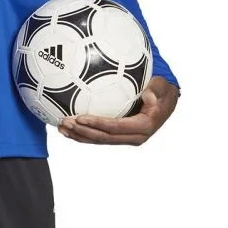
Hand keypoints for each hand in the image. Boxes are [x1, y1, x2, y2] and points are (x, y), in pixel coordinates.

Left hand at [57, 75, 178, 145]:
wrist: (166, 100)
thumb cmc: (162, 90)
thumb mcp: (163, 87)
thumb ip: (157, 90)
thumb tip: (149, 96)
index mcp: (144, 126)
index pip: (116, 127)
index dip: (98, 124)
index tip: (80, 117)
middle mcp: (134, 136)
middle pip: (104, 137)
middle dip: (83, 132)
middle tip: (65, 122)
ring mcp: (125, 137)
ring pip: (99, 140)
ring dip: (79, 135)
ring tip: (61, 128)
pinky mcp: (119, 135)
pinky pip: (99, 136)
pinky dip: (83, 133)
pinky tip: (68, 128)